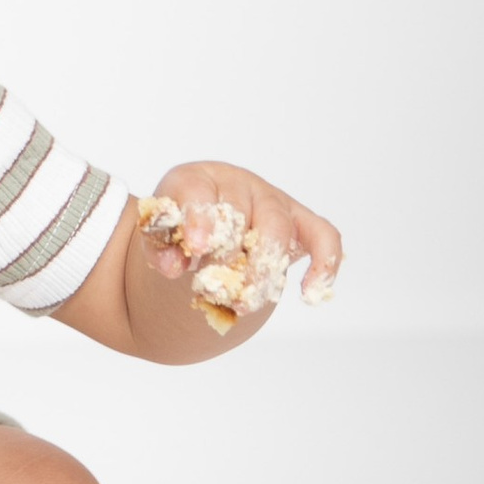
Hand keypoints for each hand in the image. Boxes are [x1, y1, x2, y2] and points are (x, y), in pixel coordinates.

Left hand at [136, 162, 343, 329]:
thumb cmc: (179, 233)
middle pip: (240, 211)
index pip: (197, 190)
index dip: (198, 217)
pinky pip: (324, 236)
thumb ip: (160, 250)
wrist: (207, 232)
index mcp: (195, 180)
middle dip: (227, 254)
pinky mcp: (301, 223)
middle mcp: (237, 184)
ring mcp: (272, 201)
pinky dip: (324, 263)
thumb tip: (173, 266)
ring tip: (245, 303)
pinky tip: (311, 294)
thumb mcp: (158, 238)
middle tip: (215, 289)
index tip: (196, 246)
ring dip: (264, 268)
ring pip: (278, 227)